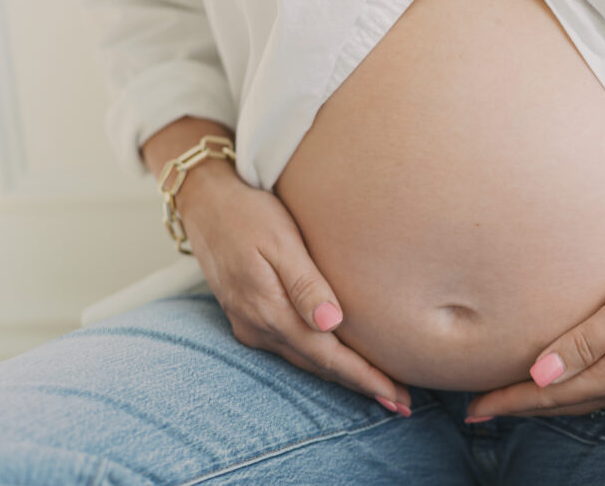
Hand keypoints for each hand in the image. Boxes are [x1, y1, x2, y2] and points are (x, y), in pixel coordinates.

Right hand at [179, 167, 412, 415]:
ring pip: (306, 360)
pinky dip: (321, 359)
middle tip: (401, 404)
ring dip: (342, 376)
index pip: (327, 356)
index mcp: (269, 310)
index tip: (396, 396)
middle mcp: (258, 327)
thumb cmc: (248, 212)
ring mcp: (250, 324)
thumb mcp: (280, 240)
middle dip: (361, 386)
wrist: (203, 199)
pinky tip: (339, 361)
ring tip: (379, 389)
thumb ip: (305, 283)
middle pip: (319, 367)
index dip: (364, 378)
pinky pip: (292, 347)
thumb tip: (332, 324)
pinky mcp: (249, 315)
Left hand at [464, 252, 604, 419]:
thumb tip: (539, 375)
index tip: (472, 408)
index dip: (507, 402)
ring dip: (537, 404)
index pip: (547, 396)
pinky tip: (552, 387)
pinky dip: (563, 395)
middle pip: (557, 406)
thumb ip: (584, 342)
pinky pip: (592, 393)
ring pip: (574, 403)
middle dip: (514, 408)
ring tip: (505, 402)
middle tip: (474, 411)